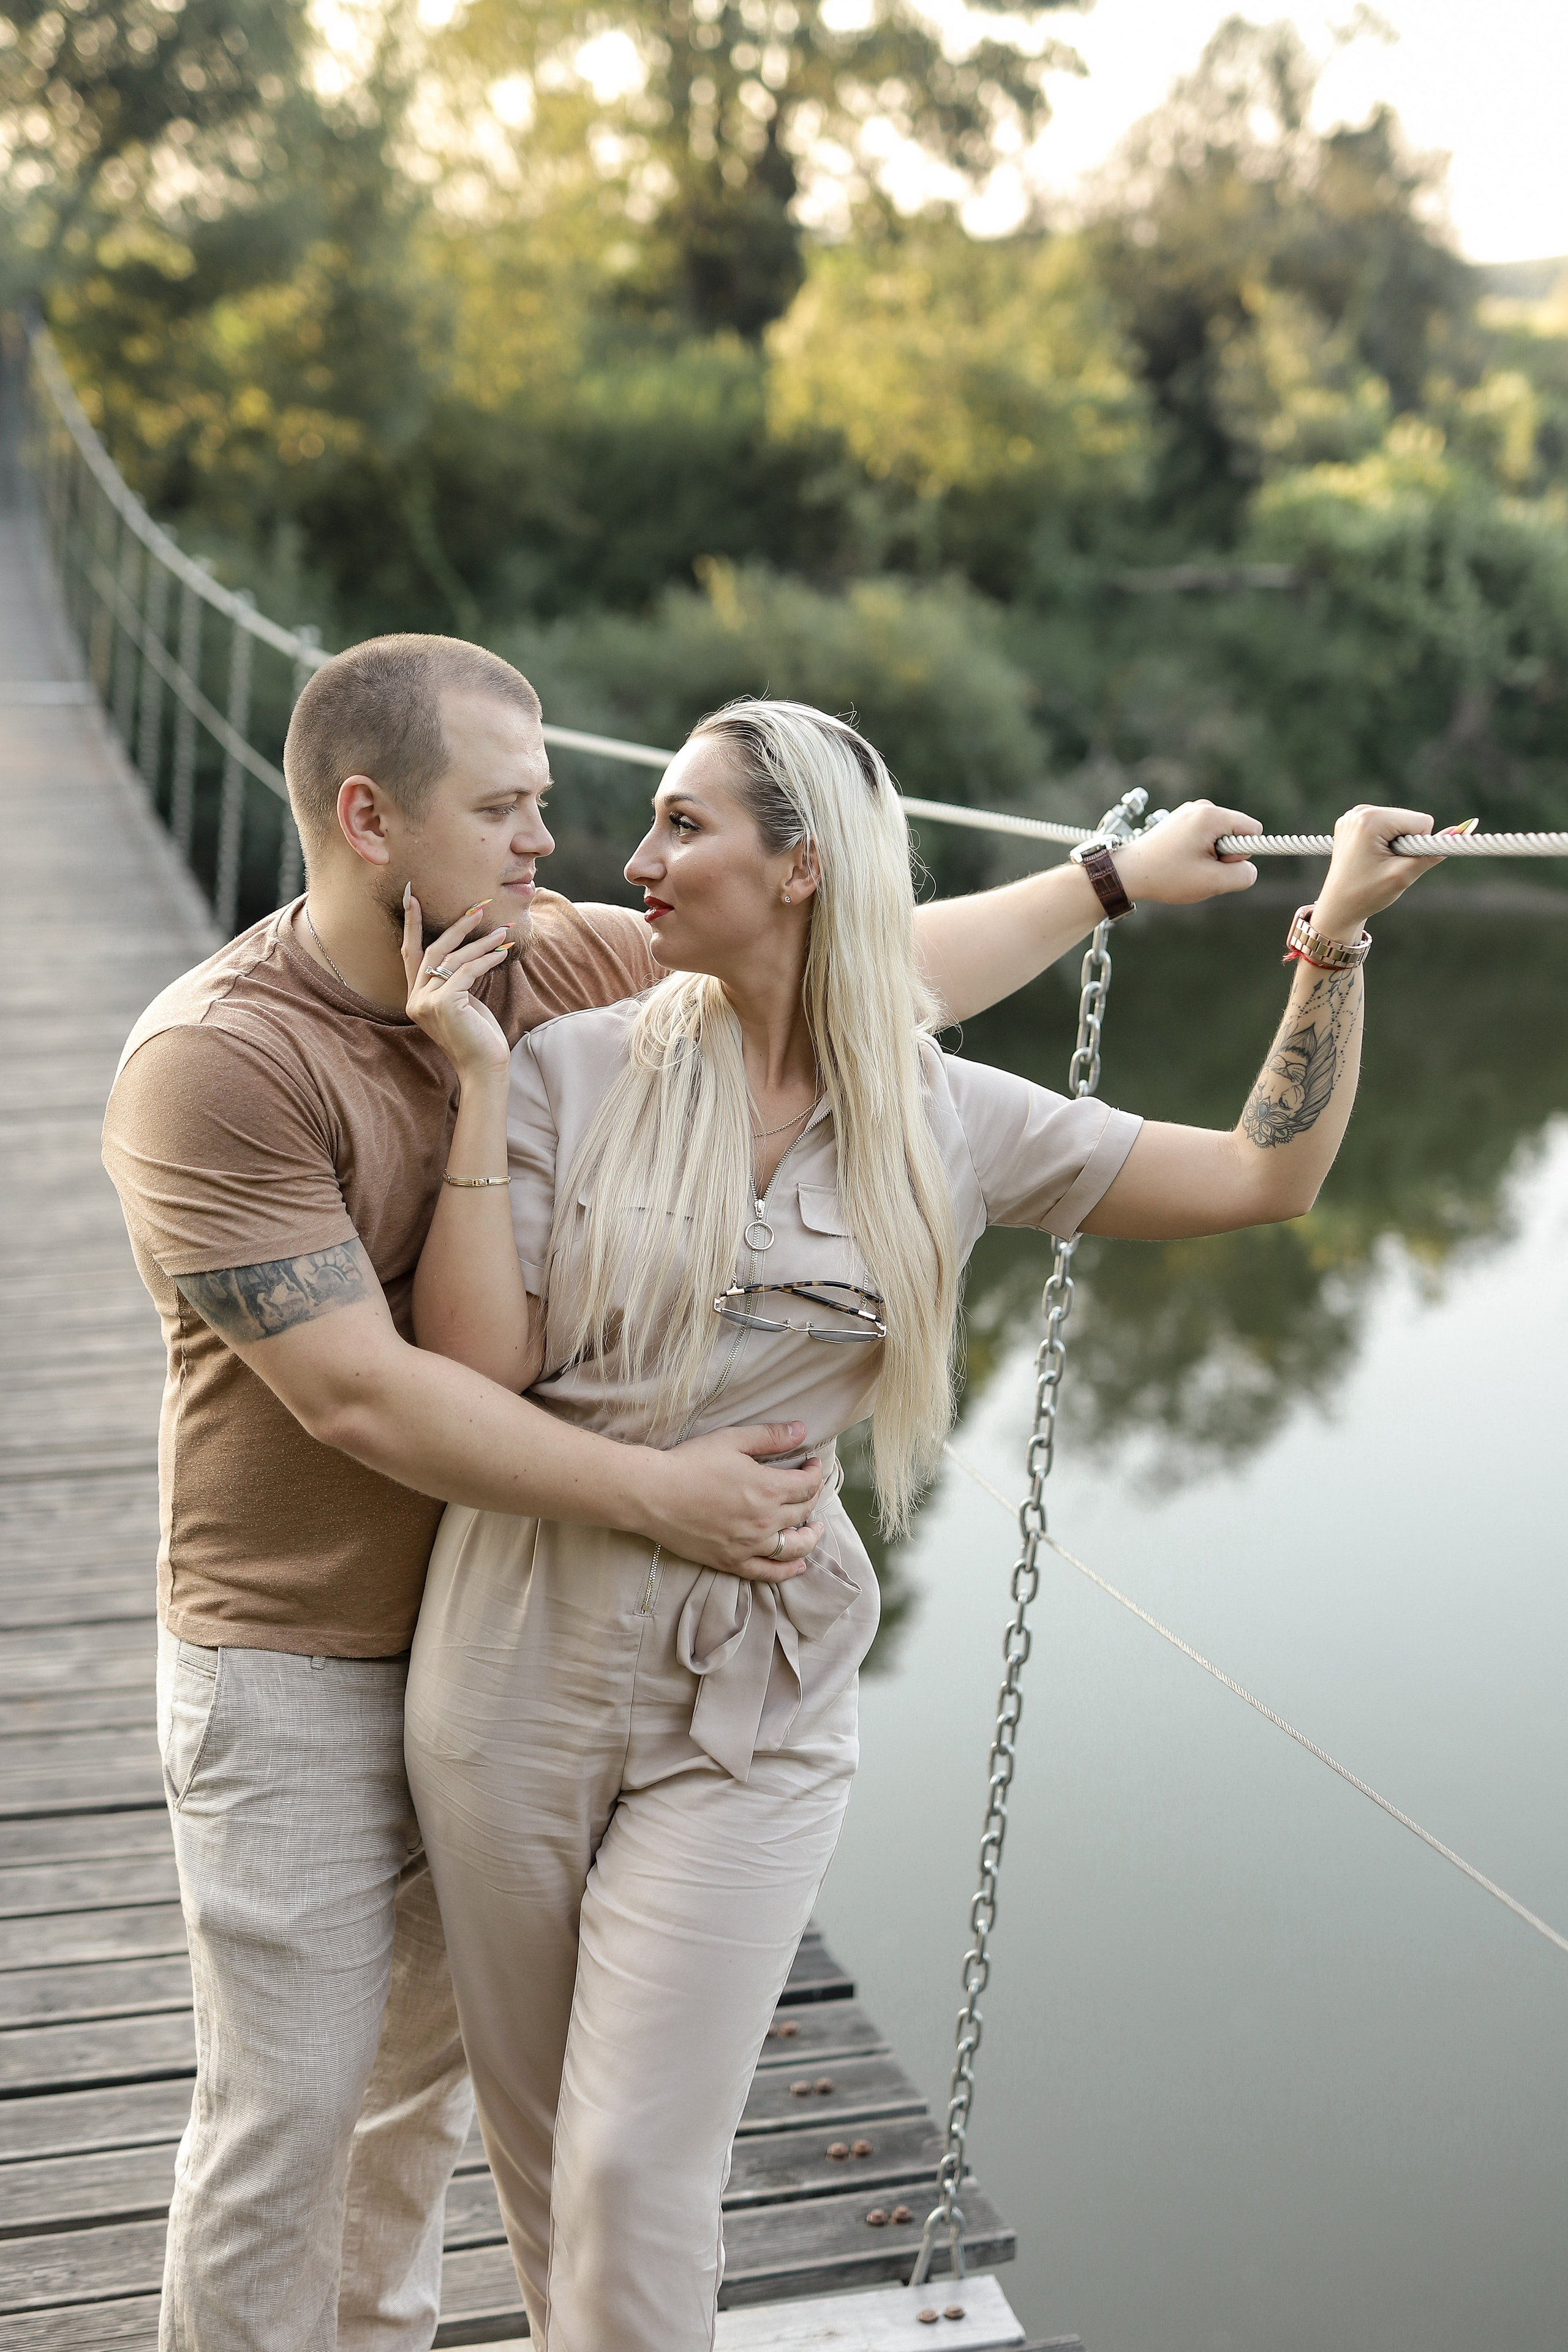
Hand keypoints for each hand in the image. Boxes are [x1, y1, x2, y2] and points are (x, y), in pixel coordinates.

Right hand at [402, 890, 513, 1082]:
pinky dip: (487, 959)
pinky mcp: (444, 1004)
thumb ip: (455, 979)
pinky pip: (467, 971)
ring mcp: (426, 1002)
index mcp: (416, 997)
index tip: (412, 897)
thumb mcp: (463, 1001)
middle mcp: (415, 999)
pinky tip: (503, 951)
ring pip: (453, 959)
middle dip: (457, 927)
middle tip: (478, 907)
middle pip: (433, 950)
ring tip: (503, 930)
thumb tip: (468, 951)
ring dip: (481, 942)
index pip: (410, 954)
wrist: (484, 1068)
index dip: (411, 925)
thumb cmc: (478, 1036)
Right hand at [639, 1421, 825, 1581]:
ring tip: (815, 1529)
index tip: (812, 1464)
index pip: (808, 1484)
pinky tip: (798, 1565)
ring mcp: (749, 1545)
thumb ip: (769, 1436)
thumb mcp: (732, 1440)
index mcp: (769, 1489)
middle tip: (810, 1489)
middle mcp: (765, 1521)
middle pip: (803, 1512)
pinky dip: (788, 1570)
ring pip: (794, 1547)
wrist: (652, 1494)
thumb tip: (802, 1430)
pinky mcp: (731, 1561)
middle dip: (813, 1498)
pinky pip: (768, 1572)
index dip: (816, 1472)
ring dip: (811, 1537)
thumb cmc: (690, 1463)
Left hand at [1113, 800, 1261, 905]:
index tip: (1216, 863)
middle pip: (1236, 833)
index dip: (1241, 853)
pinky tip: (1179, 861)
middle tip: (1198, 867)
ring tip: (1186, 865)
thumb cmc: (1165, 876)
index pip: (1253, 829)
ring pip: (1220, 838)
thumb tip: (1250, 869)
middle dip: (1224, 856)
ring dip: (1211, 857)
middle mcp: (1201, 807)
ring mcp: (1189, 813)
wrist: (1127, 873)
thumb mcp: (1212, 882)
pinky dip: (1198, 853)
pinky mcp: (1181, 822)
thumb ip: (1242, 875)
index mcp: (1211, 815)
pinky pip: (1205, 839)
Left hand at [1313, 804, 1438, 939]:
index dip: (1418, 846)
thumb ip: (1432, 852)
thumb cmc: (1367, 894)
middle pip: (1411, 819)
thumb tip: (1462, 830)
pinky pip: (1387, 826)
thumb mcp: (1404, 874)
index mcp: (1370, 819)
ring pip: (1401, 823)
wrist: (1338, 908)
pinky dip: (1386, 841)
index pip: (1422, 821)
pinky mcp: (1354, 823)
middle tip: (1385, 865)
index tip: (1396, 862)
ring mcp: (1354, 816)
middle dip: (1407, 843)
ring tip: (1377, 863)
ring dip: (1397, 843)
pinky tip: (1371, 857)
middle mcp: (1360, 811)